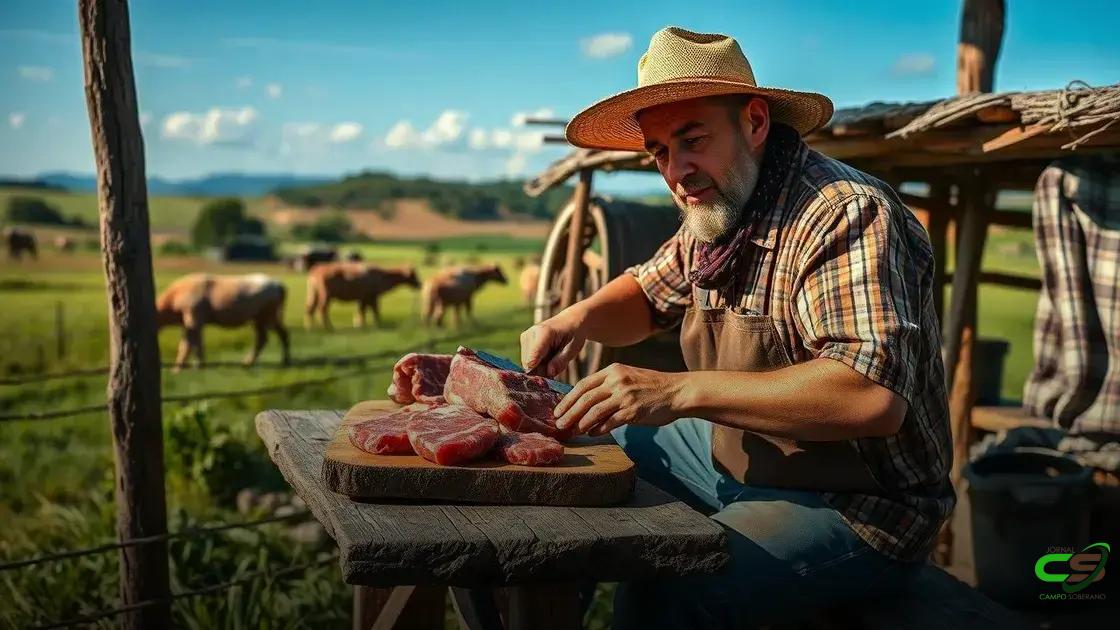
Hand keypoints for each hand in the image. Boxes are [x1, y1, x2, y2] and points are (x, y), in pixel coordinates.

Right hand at [520, 309, 585, 377]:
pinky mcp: (524, 340)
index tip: (549, 378)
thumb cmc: (574, 335)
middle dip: (541, 370)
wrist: (570, 320)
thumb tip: (549, 372)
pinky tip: (548, 357)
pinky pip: (528, 360)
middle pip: (528, 364)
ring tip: (553, 359)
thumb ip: (560, 361)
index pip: (532, 359)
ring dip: (540, 367)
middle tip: (556, 367)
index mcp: (543, 333)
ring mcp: (525, 336)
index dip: (538, 373)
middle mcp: (530, 333)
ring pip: (526, 363)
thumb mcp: (573, 349)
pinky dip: (538, 363)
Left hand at [554, 363, 684, 435]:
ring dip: (580, 423)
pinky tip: (592, 434)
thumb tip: (585, 404)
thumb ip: (608, 387)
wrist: (677, 392)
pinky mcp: (633, 411)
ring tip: (571, 431)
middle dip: (569, 412)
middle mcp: (617, 381)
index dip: (568, 399)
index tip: (558, 410)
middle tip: (558, 424)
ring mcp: (625, 395)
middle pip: (585, 398)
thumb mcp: (628, 378)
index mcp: (613, 371)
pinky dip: (598, 429)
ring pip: (594, 411)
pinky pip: (610, 422)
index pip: (583, 385)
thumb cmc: (651, 387)